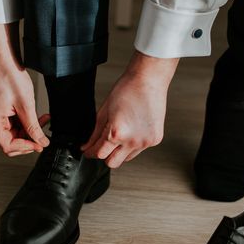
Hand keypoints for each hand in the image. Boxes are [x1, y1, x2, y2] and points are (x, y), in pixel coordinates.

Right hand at [0, 23, 49, 156]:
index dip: (26, 147)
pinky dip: (27, 122)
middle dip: (29, 139)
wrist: (3, 59)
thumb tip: (41, 142)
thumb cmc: (10, 77)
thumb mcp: (26, 105)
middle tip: (44, 134)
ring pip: (15, 133)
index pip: (8, 146)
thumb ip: (34, 127)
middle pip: (12, 142)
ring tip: (45, 120)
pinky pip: (15, 123)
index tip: (41, 144)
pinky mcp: (1, 112)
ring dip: (31, 129)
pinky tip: (38, 115)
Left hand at [81, 51, 178, 167]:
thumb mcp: (104, 111)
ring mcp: (145, 142)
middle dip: (104, 156)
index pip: (99, 153)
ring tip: (120, 133)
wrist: (148, 80)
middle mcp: (132, 141)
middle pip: (113, 163)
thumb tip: (87, 146)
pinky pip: (139, 149)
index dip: (90, 153)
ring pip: (127, 158)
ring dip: (120, 151)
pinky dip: (133, 144)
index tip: (88, 151)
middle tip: (102, 146)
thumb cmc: (127, 90)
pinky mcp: (155, 140)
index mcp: (117, 133)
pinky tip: (133, 130)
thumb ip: (95, 133)